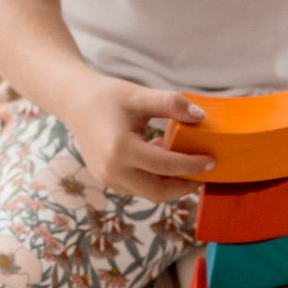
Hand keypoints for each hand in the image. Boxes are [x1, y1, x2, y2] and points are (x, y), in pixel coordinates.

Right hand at [65, 76, 215, 203]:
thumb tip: (200, 117)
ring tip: (183, 161)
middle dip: (184, 185)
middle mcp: (111, 169)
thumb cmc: (107, 96)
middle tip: (204, 172)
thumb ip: (170, 103)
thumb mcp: (139, 95)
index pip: (165, 165)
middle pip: (158, 191)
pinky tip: (162, 158)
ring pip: (149, 193)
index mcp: (120, 148)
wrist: (75, 103)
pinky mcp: (107, 181)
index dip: (191, 165)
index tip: (212, 160)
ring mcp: (108, 179)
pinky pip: (138, 188)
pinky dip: (155, 179)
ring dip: (170, 182)